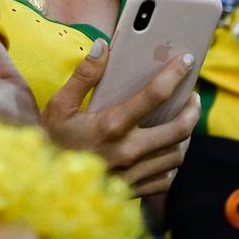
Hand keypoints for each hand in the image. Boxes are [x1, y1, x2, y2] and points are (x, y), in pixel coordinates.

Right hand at [42, 41, 200, 196]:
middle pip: (179, 129)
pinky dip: (173, 161)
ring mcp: (133, 175)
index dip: (175, 74)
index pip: (155, 95)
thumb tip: (103, 46)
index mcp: (111, 125)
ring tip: (184, 119)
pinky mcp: (133, 192)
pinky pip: (166, 179)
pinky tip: (169, 148)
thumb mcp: (60, 104)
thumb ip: (84, 75)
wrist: (45, 188)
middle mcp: (128, 151)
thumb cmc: (52, 141)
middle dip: (192, 109)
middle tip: (193, 95)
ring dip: (186, 135)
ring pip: (176, 155)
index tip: (186, 60)